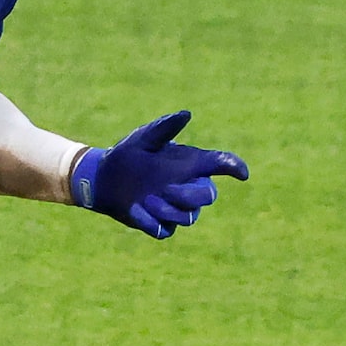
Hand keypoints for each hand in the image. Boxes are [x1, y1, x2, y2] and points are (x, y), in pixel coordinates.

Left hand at [73, 111, 248, 238]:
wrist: (103, 180)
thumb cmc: (127, 155)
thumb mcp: (144, 139)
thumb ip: (165, 127)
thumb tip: (187, 114)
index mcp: (189, 163)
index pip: (220, 164)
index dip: (234, 167)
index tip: (242, 174)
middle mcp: (187, 186)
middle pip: (208, 196)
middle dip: (189, 194)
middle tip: (165, 189)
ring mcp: (176, 208)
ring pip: (188, 217)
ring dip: (167, 210)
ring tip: (145, 199)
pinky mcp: (160, 224)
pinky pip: (165, 231)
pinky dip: (150, 222)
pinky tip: (135, 210)